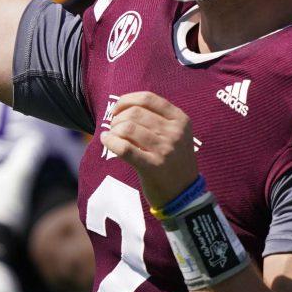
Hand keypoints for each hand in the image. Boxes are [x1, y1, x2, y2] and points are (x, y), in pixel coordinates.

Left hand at [99, 91, 196, 208]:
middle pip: (135, 113)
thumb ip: (158, 118)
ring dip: (114, 130)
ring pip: (128, 128)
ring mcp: (165, 150)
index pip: (148, 98)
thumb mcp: (177, 134)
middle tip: (114, 127)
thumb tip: (123, 106)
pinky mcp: (153, 166)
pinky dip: (111, 141)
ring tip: (112, 136)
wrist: (184, 193)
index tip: (117, 109)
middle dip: (118, 118)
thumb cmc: (174, 160)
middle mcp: (175, 132)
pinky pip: (124, 148)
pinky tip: (107, 141)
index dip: (126, 100)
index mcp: (181, 120)